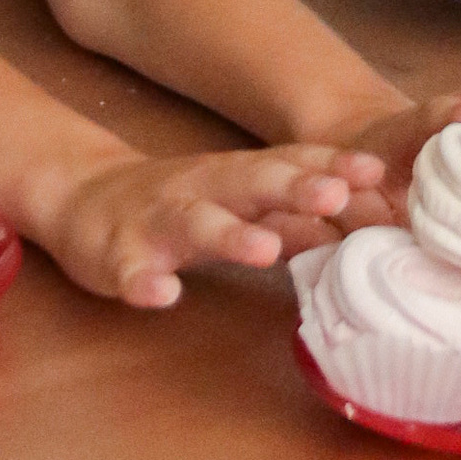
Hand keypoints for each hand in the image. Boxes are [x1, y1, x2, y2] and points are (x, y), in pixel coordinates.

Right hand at [41, 145, 387, 309]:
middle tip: (337, 193)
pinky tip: (160, 295)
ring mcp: (157, 220)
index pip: (291, 164)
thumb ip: (294, 216)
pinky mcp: (117, 255)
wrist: (80, 197)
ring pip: (196, 223)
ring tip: (265, 249)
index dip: (333, 165)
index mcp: (235, 178)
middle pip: (251, 183)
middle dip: (295, 187)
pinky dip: (144, 281)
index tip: (380, 169)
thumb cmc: (178, 206)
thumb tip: (362, 224)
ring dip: (230, 234)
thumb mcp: (239, 206)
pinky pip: (130, 270)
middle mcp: (201, 190)